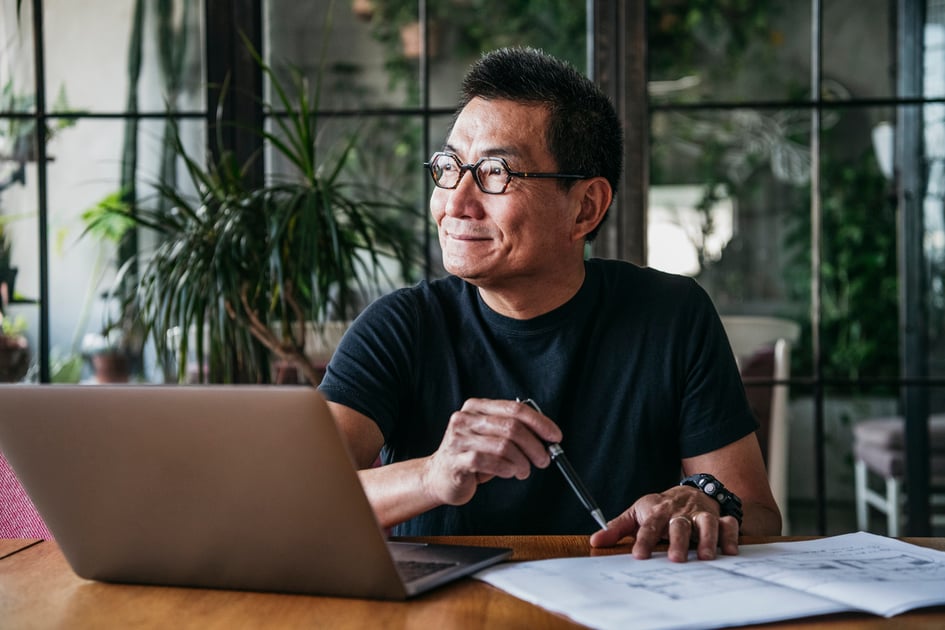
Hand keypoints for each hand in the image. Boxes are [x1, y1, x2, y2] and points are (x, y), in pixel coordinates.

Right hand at [421, 398, 561, 506]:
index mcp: (476, 407)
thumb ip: (513, 431)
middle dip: (534, 446)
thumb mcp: (492, 437)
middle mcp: (465, 419)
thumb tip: (547, 436)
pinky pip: (489, 462)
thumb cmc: (471, 456)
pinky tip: (510, 473)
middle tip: (544, 459)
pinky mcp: (456, 460)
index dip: (539, 422)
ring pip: (503, 446)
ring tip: (524, 470)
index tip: (555, 436)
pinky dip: (506, 469)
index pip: (514, 408)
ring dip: (522, 461)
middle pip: (511, 427)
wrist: (439, 477)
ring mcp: (458, 439)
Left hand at [589, 485, 739, 561]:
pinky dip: (730, 536)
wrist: (689, 490)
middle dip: (678, 541)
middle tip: (675, 560)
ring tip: (705, 557)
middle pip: (678, 524)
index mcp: (657, 511)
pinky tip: (730, 552)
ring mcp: (700, 514)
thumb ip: (617, 528)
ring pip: (706, 523)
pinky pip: (728, 524)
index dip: (644, 540)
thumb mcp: (636, 513)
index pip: (649, 525)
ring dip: (706, 539)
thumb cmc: (660, 507)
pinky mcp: (719, 518)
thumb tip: (596, 541)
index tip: (639, 556)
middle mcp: (680, 512)